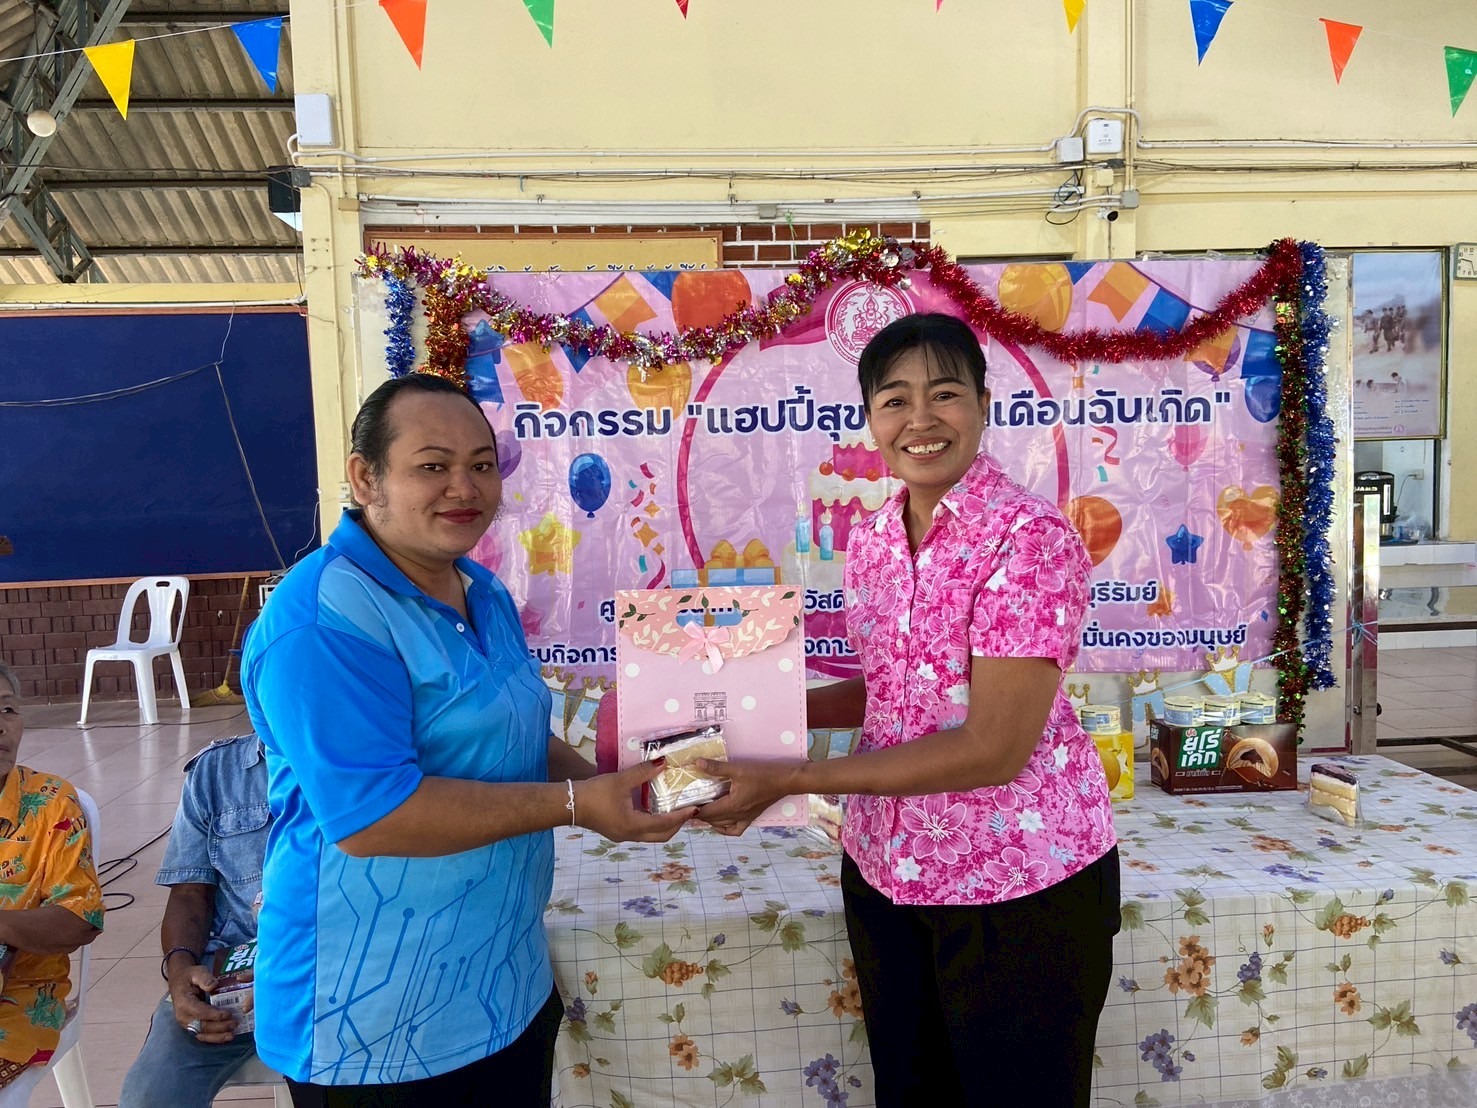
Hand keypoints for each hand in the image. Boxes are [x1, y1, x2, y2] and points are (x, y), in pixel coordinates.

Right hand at [169, 963, 236, 1043]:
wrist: (179, 981)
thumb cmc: (189, 976)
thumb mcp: (197, 972)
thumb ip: (204, 978)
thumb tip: (214, 985)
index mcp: (183, 1002)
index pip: (199, 1011)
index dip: (214, 1014)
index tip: (228, 1014)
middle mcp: (183, 1016)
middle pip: (201, 1025)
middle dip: (219, 1027)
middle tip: (235, 1023)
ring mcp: (186, 1023)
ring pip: (201, 1034)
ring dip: (217, 1036)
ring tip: (231, 1035)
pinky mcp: (191, 1026)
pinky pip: (202, 1034)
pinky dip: (213, 1038)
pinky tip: (225, 1037)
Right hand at [572, 761, 696, 842]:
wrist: (569, 804)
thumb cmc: (595, 793)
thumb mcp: (620, 780)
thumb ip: (642, 772)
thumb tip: (663, 762)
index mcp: (633, 825)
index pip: (665, 824)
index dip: (682, 816)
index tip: (696, 808)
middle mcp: (631, 835)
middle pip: (662, 836)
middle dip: (677, 825)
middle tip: (688, 811)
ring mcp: (624, 836)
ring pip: (652, 836)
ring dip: (666, 826)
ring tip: (675, 810)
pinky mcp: (618, 832)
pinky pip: (642, 832)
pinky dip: (654, 824)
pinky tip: (655, 810)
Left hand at [692, 759, 801, 836]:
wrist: (786, 781)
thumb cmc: (763, 774)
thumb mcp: (738, 769)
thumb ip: (716, 768)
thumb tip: (697, 763)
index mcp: (732, 806)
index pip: (706, 813)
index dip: (692, 810)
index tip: (682, 805)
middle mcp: (737, 815)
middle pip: (712, 820)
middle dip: (699, 814)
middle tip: (689, 804)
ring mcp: (745, 818)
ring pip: (722, 825)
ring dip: (710, 820)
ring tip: (702, 811)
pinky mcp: (752, 817)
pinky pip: (735, 829)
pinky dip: (725, 828)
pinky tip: (720, 822)